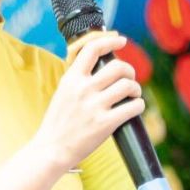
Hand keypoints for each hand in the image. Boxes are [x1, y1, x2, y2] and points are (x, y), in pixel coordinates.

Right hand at [33, 32, 143, 171]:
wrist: (51, 149)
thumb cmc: (59, 122)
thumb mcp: (63, 92)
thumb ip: (79, 78)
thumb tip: (102, 64)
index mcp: (71, 79)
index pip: (92, 49)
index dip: (110, 41)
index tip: (122, 40)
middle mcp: (83, 89)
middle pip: (118, 67)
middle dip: (129, 71)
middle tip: (129, 79)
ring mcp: (94, 106)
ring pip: (128, 85)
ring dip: (135, 89)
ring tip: (133, 95)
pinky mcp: (105, 123)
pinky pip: (133, 107)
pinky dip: (138, 105)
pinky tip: (135, 108)